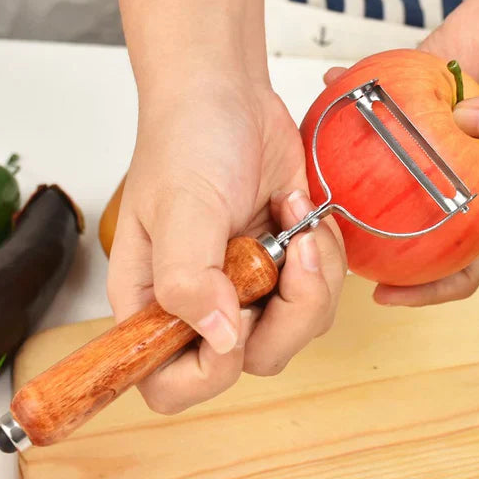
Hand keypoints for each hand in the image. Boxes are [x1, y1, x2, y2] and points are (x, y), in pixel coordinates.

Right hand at [107, 73, 345, 413]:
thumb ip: (188, 280)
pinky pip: (320, 292)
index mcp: (154, 300)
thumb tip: (219, 340)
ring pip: (295, 329)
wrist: (228, 96)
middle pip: (248, 362)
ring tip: (294, 222)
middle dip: (285, 312)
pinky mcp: (283, 266)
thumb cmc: (187, 140)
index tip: (235, 313)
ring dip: (312, 278)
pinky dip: (324, 255)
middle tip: (283, 252)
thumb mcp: (181, 206)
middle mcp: (200, 303)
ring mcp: (246, 286)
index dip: (206, 372)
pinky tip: (301, 210)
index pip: (169, 382)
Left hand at [325, 0, 478, 305]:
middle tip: (328, 241)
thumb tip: (468, 126)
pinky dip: (349, 102)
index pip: (464, 262)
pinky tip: (329, 89)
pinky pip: (373, 110)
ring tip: (310, 180)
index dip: (429, 291)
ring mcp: (426, 141)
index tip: (383, 296)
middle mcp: (453, 176)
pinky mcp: (409, 101)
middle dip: (369, 245)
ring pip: (380, 175)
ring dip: (347, 180)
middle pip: (408, 230)